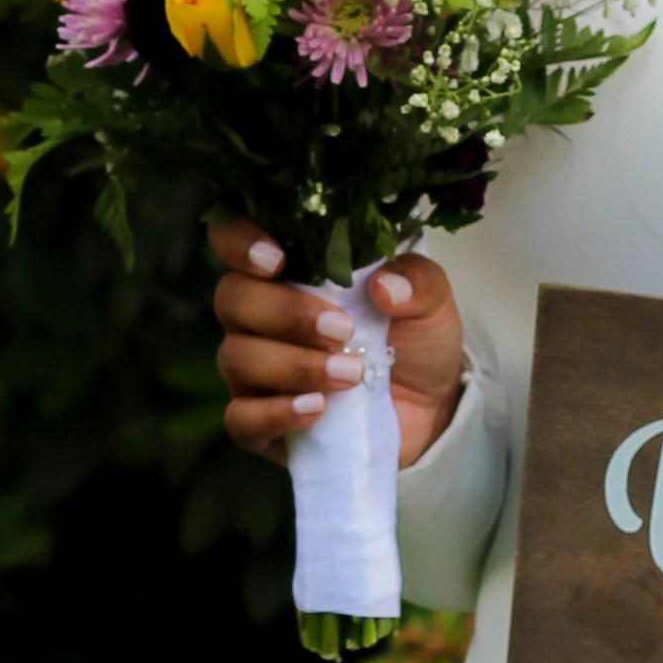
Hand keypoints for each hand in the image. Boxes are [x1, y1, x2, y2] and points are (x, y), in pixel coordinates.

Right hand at [208, 217, 467, 468]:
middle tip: (342, 330)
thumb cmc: (414, 338)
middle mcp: (258, 316)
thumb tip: (385, 285)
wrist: (429, 407)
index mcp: (289, 271)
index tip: (276, 258)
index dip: (238, 241)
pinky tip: (317, 409)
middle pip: (232, 298)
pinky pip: (241, 418)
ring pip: (237, 357)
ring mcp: (254, 371)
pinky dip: (276, 413)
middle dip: (284, 312)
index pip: (233, 240)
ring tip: (350, 374)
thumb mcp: (430, 301)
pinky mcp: (259, 423)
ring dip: (294, 365)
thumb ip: (416, 282)